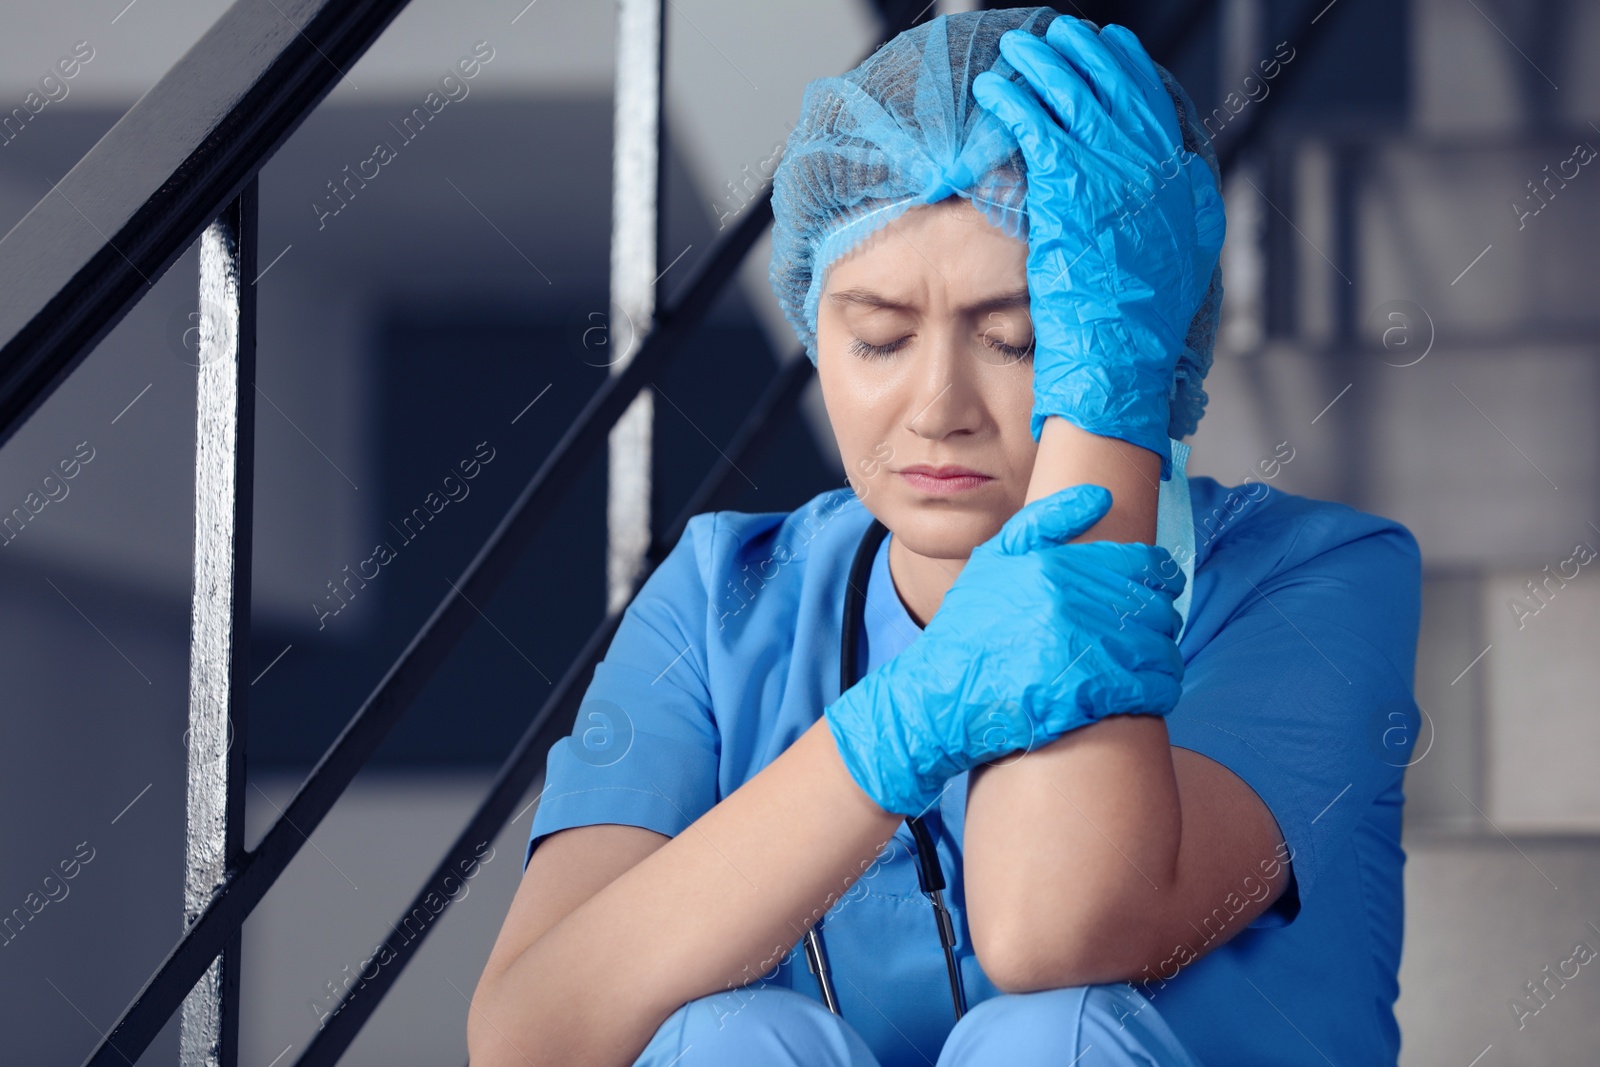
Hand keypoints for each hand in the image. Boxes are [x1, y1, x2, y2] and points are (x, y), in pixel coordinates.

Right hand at [823, 484, 1185, 816]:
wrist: (939, 698)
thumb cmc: (966, 629)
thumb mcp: (992, 561)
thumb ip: (1044, 522)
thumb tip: (1100, 495)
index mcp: (1055, 570)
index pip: (1140, 563)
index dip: (1160, 573)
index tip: (1161, 584)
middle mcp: (1071, 608)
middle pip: (1154, 607)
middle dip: (1161, 617)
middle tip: (1154, 627)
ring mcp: (1080, 654)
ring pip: (1159, 648)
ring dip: (1164, 654)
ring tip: (1152, 660)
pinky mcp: (1088, 699)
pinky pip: (1152, 688)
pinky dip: (1161, 687)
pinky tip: (1149, 688)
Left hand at [971, 19, 1224, 478]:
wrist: (1122, 365)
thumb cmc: (1139, 335)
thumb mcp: (1173, 267)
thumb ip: (1164, 221)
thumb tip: (1154, 196)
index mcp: (1185, 190)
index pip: (1159, 110)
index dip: (1131, 74)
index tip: (1112, 48)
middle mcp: (1155, 174)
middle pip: (1117, 93)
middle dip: (1085, 57)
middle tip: (1060, 36)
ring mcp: (1114, 179)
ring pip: (1074, 101)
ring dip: (1043, 69)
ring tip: (1017, 52)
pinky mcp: (1069, 191)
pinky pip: (1036, 129)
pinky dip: (1015, 104)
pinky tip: (995, 91)